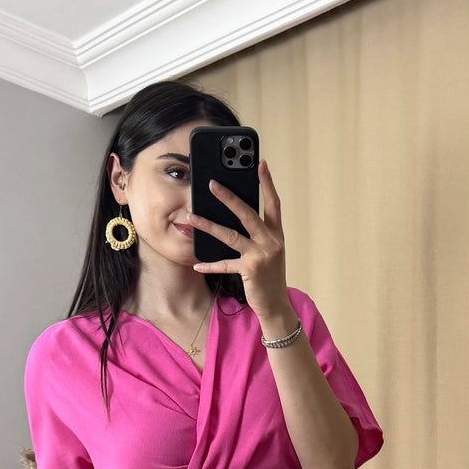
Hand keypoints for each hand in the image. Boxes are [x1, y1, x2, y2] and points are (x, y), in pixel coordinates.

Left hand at [191, 158, 290, 324]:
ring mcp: (261, 255)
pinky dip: (210, 264)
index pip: (273, 203)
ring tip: (191, 217)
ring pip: (231, 235)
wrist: (276, 306)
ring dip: (208, 226)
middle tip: (211, 183)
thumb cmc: (268, 277)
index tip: (261, 163)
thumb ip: (257, 234)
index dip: (268, 183)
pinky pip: (225, 264)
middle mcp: (271, 241)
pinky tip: (196, 263)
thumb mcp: (268, 251)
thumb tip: (236, 215)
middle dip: (228, 197)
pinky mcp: (251, 270)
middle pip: (248, 213)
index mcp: (276, 234)